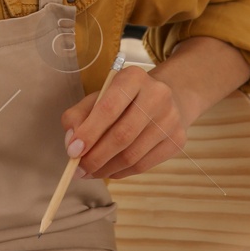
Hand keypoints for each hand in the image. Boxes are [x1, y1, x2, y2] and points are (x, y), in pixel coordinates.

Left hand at [60, 64, 197, 180]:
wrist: (167, 99)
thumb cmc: (125, 99)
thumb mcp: (99, 97)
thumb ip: (79, 115)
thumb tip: (72, 142)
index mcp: (133, 77)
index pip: (108, 108)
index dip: (89, 133)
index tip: (72, 151)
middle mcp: (157, 95)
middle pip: (122, 135)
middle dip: (96, 157)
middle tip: (78, 169)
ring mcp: (171, 119)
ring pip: (133, 155)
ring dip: (106, 169)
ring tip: (90, 172)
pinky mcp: (177, 140)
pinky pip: (144, 165)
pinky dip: (121, 172)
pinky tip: (108, 170)